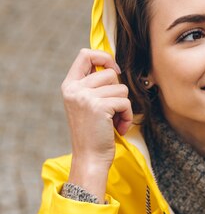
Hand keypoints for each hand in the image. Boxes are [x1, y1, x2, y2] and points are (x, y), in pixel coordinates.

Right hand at [61, 49, 132, 200]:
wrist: (89, 158)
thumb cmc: (92, 134)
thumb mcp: (86, 105)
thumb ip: (93, 86)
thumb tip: (114, 68)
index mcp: (69, 86)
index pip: (85, 54)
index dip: (104, 57)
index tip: (114, 70)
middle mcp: (74, 89)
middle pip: (109, 73)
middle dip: (117, 92)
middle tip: (112, 111)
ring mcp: (85, 96)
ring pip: (120, 88)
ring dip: (123, 107)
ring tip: (114, 121)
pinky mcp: (99, 106)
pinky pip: (125, 102)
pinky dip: (127, 116)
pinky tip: (118, 128)